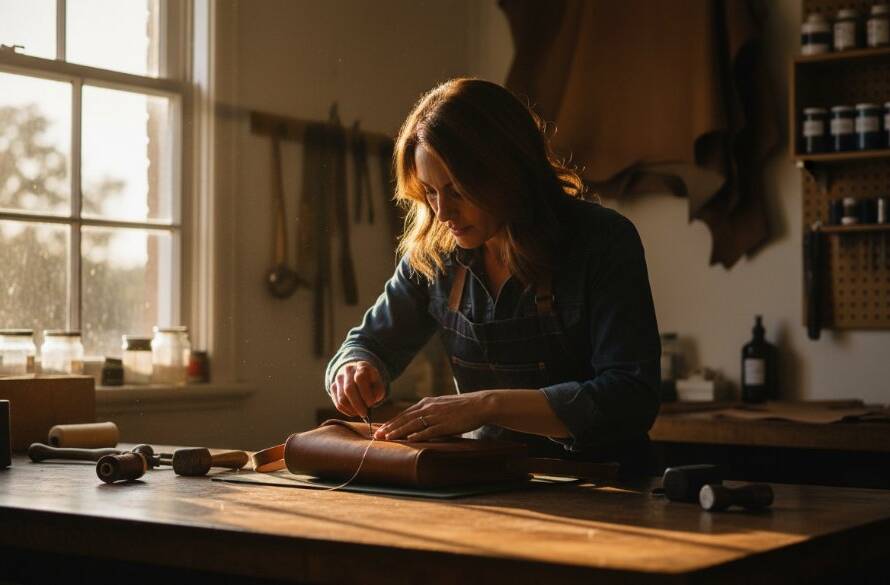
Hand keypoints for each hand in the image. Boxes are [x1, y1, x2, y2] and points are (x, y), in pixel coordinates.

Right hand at [330, 361, 384, 417]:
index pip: (360, 378)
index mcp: (361, 366)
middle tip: (365, 413)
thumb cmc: (371, 382)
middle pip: (348, 389)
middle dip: (357, 405)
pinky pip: (338, 403)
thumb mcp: (378, 384)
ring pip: (342, 398)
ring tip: (360, 413)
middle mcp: (348, 370)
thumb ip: (377, 392)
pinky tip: (354, 411)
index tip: (371, 403)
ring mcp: (339, 378)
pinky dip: (346, 411)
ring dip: (352, 409)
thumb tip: (369, 404)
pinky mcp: (333, 387)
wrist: (358, 374)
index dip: (365, 393)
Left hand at [373, 392, 495, 440]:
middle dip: (390, 427)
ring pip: (413, 424)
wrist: (479, 404)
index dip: (392, 422)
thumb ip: (430, 411)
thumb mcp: (442, 405)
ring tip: (387, 438)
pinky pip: (428, 430)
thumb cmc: (462, 407)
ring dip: (399, 431)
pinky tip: (409, 440)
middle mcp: (429, 407)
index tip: (381, 429)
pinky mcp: (445, 424)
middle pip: (405, 418)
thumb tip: (419, 422)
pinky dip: (418, 435)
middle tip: (377, 435)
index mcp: (427, 402)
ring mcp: (436, 416)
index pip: (405, 413)